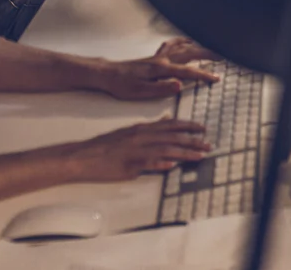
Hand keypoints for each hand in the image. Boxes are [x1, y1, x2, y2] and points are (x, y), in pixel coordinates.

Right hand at [67, 120, 210, 182]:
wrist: (82, 156)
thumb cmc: (105, 147)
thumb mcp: (129, 133)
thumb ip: (148, 130)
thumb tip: (166, 123)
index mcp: (142, 129)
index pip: (170, 125)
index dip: (188, 126)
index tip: (202, 128)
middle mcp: (141, 136)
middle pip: (172, 137)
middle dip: (193, 140)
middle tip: (208, 144)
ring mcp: (135, 150)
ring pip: (165, 149)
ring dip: (185, 152)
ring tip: (199, 156)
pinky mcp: (127, 165)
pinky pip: (146, 164)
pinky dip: (160, 164)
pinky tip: (171, 166)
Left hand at [90, 39, 220, 100]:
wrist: (107, 75)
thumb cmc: (121, 85)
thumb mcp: (139, 92)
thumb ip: (161, 88)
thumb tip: (179, 85)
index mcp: (161, 69)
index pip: (188, 71)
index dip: (204, 75)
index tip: (216, 78)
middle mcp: (162, 59)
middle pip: (191, 53)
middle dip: (209, 54)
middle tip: (223, 57)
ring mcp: (159, 56)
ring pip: (184, 47)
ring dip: (199, 46)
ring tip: (211, 47)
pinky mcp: (154, 56)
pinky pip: (172, 44)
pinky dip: (182, 41)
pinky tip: (187, 41)